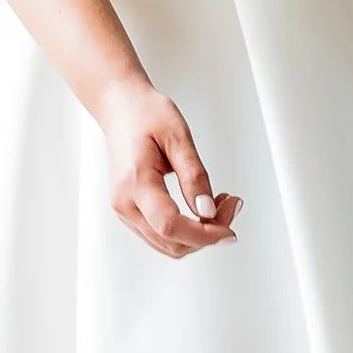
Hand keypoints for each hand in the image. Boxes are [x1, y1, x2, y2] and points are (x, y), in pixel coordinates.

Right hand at [98, 74, 240, 258]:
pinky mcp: (131, 211)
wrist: (121, 108)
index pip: (170, 226)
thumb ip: (194, 175)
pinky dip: (186, 230)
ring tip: (220, 206)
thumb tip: (208, 211)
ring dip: (198, 235)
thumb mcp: (178, 136)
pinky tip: (202, 209)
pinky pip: (161, 234)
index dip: (204, 235)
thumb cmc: (145, 115)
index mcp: (135, 182)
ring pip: (167, 244)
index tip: (229, 229)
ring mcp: (125, 210)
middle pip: (171, 243)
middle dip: (208, 234)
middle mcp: (125, 203)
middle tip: (231, 205)